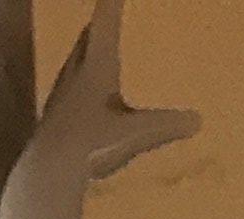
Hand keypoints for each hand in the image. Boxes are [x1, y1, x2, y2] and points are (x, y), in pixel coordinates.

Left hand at [23, 2, 198, 198]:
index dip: (111, 3)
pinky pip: (68, 87)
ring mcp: (60, 94)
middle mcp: (75, 72)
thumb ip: (166, 126)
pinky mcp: (52, 116)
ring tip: (96, 50)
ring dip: (86, 50)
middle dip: (98, 23)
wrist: (47, 176)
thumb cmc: (91, 146)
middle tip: (107, 15)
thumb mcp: (135, 134)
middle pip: (86, 36)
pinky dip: (78, 80)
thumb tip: (197, 121)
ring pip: (74, 60)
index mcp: (96, 65)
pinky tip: (83, 98)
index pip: (105, 20)